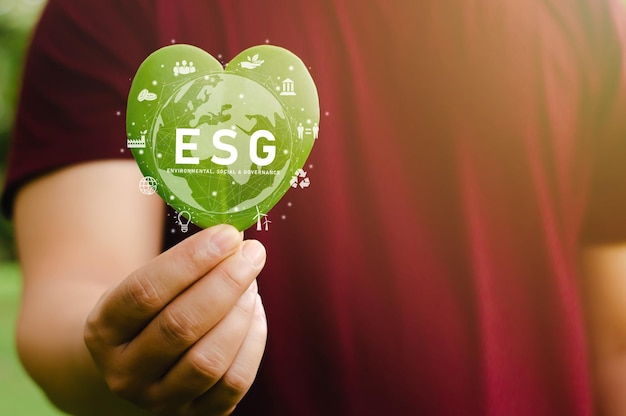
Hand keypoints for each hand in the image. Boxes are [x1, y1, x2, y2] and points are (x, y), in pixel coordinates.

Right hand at [84, 224, 266, 414]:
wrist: (132, 359)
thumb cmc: (147, 309)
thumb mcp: (144, 283)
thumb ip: (183, 264)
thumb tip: (235, 240)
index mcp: (102, 331)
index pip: (145, 292)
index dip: (190, 261)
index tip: (227, 235)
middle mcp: (124, 373)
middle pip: (180, 327)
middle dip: (225, 284)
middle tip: (252, 253)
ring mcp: (158, 401)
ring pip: (208, 360)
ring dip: (239, 313)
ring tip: (252, 282)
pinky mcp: (195, 415)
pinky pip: (234, 383)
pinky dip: (253, 342)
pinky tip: (254, 311)